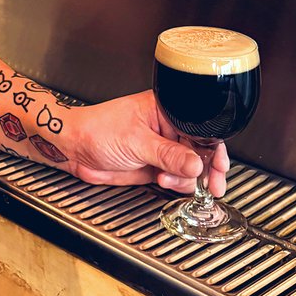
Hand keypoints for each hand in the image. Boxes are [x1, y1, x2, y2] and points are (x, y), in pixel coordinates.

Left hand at [65, 90, 228, 194]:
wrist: (74, 149)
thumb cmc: (96, 130)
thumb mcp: (136, 141)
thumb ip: (168, 155)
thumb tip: (196, 164)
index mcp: (164, 110)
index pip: (198, 127)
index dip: (213, 147)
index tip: (221, 166)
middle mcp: (165, 127)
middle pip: (198, 149)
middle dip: (206, 168)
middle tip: (212, 185)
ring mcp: (159, 148)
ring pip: (189, 167)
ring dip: (186, 179)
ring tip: (169, 180)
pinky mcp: (153, 166)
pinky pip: (176, 177)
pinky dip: (177, 185)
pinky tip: (166, 183)